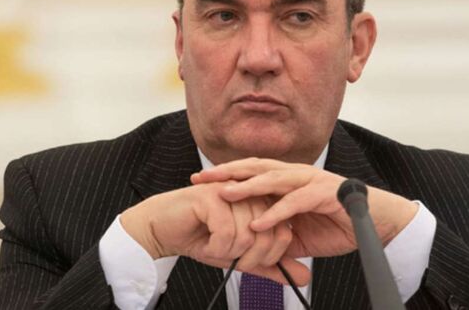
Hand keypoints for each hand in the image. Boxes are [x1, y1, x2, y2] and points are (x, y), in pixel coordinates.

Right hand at [120, 182, 310, 284]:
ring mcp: (232, 191)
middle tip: (229, 257)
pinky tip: (207, 243)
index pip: (283, 233)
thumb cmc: (201, 237)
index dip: (269, 256)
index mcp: (261, 202)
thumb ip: (274, 265)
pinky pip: (227, 232)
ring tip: (215, 246)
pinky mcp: (212, 196)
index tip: (248, 261)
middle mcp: (250, 193)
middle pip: (268, 234)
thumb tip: (305, 278)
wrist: (163, 229)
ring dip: (229, 252)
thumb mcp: (242, 256)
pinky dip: (216, 247)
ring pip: (248, 234)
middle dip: (249, 257)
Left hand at [190, 158, 417, 257]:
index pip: (251, 172)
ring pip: (273, 179)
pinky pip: (296, 203)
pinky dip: (276, 213)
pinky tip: (260, 223)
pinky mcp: (325, 195)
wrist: (377, 223)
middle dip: (227, 172)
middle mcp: (297, 175)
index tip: (200, 181)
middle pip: (255, 167)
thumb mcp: (297, 234)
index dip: (226, 175)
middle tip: (201, 179)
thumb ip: (275, 234)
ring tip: (224, 194)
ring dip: (247, 187)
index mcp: (288, 180)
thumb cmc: (338, 224)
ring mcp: (311, 181)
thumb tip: (252, 246)